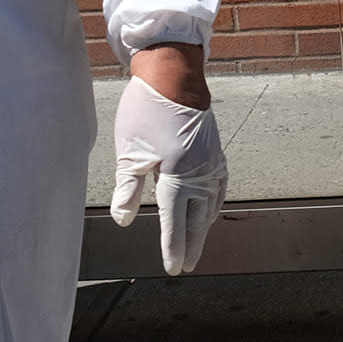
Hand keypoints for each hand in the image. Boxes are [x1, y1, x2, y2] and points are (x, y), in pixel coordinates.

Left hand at [110, 77, 227, 275]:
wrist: (174, 74)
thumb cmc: (147, 109)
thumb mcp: (130, 150)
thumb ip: (129, 187)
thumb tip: (123, 219)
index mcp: (177, 174)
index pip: (174, 220)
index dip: (173, 246)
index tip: (173, 267)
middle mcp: (199, 171)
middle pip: (197, 218)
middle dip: (191, 244)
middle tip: (186, 266)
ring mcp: (211, 161)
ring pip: (211, 204)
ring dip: (204, 227)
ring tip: (197, 244)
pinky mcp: (214, 151)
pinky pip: (219, 186)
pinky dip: (214, 203)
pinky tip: (210, 210)